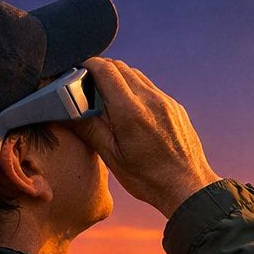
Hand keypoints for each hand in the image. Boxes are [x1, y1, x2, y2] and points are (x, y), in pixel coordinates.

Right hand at [71, 57, 220, 217]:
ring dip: (119, 79)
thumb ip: (89, 129)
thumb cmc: (149, 179)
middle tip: (87, 87)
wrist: (189, 188)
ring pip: (136, 75)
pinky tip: (130, 111)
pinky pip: (151, 88)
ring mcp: (166, 102)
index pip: (105, 70)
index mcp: (131, 112)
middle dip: (101, 71)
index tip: (76, 72)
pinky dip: (135, 91)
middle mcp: (151, 100)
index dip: (87, 65)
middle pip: (120, 67)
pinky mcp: (175, 107)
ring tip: (108, 100)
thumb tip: (65, 111)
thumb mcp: (112, 157)